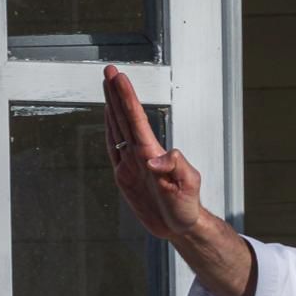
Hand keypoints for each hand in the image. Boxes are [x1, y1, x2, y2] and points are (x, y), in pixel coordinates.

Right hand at [103, 64, 202, 239]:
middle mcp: (140, 153)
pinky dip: (109, 130)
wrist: (180, 226)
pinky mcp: (125, 175)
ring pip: (118, 128)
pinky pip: (114, 148)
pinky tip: (108, 116)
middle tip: (109, 70)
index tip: (120, 78)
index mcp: (152, 153)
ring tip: (106, 85)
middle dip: (116, 93)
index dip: (127, 98)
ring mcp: (132, 163)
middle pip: (125, 117)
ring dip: (111, 106)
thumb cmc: (187, 206)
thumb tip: (155, 160)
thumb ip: (176, 168)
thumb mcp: (188, 186)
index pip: (136, 120)